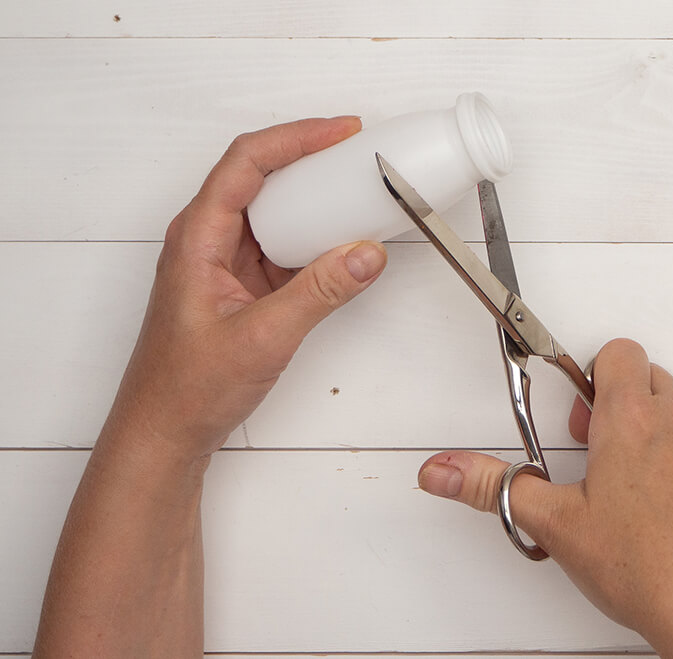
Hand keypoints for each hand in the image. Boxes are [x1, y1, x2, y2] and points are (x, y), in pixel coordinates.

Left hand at [105, 118, 386, 463]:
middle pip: (260, 176)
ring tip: (355, 191)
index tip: (342, 132)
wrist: (166, 432)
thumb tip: (365, 253)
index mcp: (197, 238)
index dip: (296, 137)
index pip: (247, 162)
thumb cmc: (187, 388)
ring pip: (273, 211)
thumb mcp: (263, 337)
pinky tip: (340, 242)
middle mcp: (207, 241)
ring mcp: (224, 263)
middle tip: (357, 154)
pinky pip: (280, 245)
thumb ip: (320, 293)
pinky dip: (312, 237)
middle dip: (310, 158)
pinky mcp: (241, 285)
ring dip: (313, 198)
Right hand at [418, 339, 672, 657]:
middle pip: (651, 380)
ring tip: (638, 492)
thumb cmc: (653, 568)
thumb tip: (445, 471)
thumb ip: (492, 487)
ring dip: (661, 438)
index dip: (594, 373)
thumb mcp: (555, 525)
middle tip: (601, 454)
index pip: (618, 353)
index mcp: (630, 421)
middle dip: (621, 406)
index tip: (582, 412)